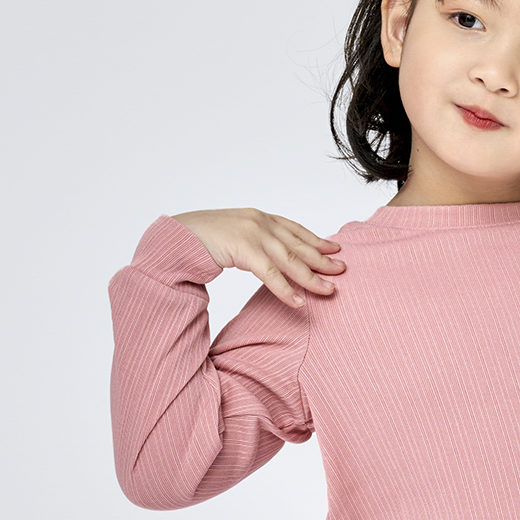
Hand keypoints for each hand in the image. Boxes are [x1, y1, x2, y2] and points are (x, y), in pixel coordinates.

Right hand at [170, 208, 343, 306]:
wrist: (176, 236)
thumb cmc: (202, 239)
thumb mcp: (235, 236)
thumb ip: (254, 243)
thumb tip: (270, 258)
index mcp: (258, 217)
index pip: (295, 229)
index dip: (316, 239)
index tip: (335, 247)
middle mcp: (260, 222)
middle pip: (298, 244)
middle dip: (322, 258)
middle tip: (342, 269)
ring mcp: (252, 234)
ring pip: (290, 259)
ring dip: (311, 276)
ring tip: (329, 290)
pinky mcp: (243, 249)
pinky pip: (270, 274)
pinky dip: (286, 289)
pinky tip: (299, 302)